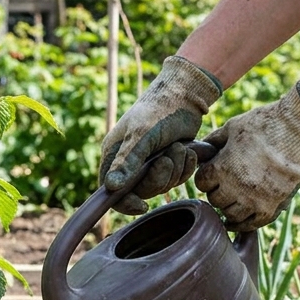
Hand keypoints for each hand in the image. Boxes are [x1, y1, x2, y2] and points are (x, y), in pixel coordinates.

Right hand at [97, 56, 221, 214]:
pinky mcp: (167, 162)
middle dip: (160, 177)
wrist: (185, 94)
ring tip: (179, 147)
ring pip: (161, 186)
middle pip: (141, 192)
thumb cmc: (159, 110)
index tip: (143, 205)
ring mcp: (149, 164)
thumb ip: (127, 162)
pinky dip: (185, 167)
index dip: (126, 203)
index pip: (112, 193)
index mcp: (114, 156)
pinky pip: (176, 178)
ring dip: (175, 169)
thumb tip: (111, 187)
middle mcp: (128, 163)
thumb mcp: (141, 135)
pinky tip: (187, 150)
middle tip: (168, 157)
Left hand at [195, 82, 299, 231]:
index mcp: (221, 168)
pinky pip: (253, 224)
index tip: (213, 173)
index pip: (201, 183)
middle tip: (225, 185)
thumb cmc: (264, 124)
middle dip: (218, 192)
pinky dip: (245, 224)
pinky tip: (241, 220)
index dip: (206, 177)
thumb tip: (200, 150)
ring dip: (230, 207)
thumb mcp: (232, 127)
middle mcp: (234, 188)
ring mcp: (253, 200)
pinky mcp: (271, 206)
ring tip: (235, 199)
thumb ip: (213, 142)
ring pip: (231, 215)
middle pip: (215, 200)